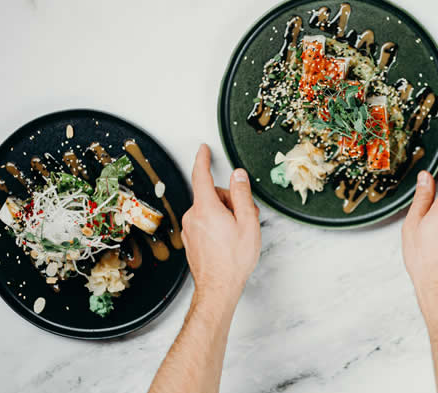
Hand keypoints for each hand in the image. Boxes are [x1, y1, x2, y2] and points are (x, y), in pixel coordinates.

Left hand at [181, 144, 260, 298]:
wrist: (218, 287)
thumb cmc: (233, 260)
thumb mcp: (247, 222)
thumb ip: (241, 194)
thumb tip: (237, 176)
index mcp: (206, 208)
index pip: (201, 176)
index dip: (203, 159)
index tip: (203, 150)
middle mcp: (193, 216)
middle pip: (211, 195)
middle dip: (229, 201)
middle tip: (243, 218)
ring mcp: (189, 229)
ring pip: (209, 210)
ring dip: (224, 215)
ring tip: (236, 234)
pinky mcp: (190, 240)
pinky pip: (204, 223)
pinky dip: (216, 225)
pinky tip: (226, 241)